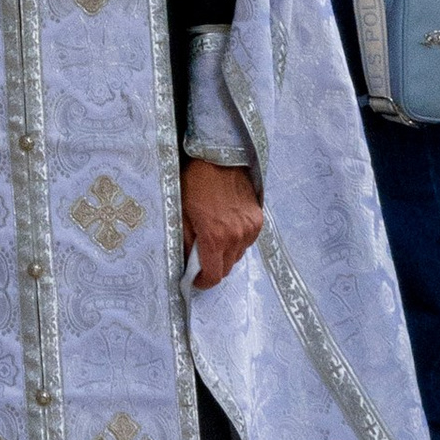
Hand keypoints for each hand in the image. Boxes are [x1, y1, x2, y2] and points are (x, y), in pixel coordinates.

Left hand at [183, 158, 263, 288]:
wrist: (221, 157)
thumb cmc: (196, 182)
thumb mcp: (182, 211)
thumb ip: (185, 241)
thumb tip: (187, 262)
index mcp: (215, 237)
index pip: (214, 275)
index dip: (203, 282)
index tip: (195, 279)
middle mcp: (237, 236)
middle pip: (227, 269)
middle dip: (213, 268)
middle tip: (201, 258)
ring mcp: (250, 228)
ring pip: (237, 255)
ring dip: (225, 254)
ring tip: (213, 239)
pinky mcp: (258, 220)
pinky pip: (247, 241)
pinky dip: (236, 241)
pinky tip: (226, 227)